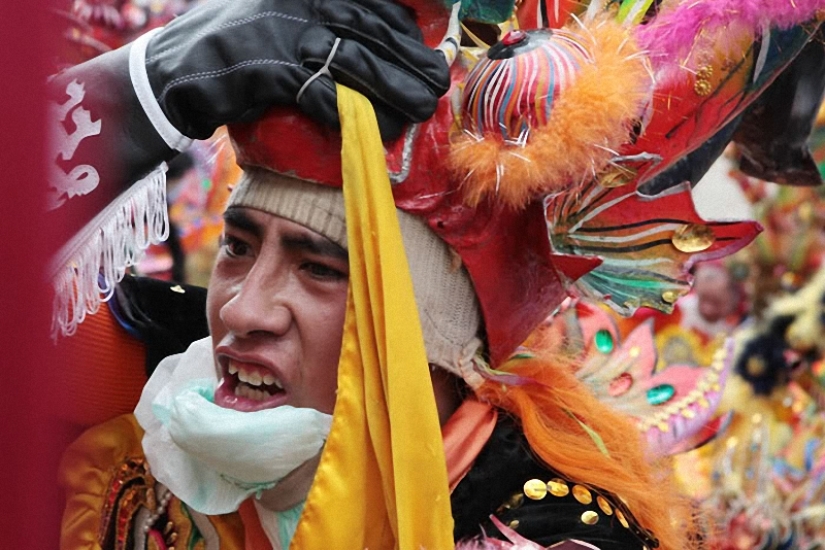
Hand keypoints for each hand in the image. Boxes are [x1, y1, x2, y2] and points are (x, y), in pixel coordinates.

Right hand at [143, 0, 450, 140]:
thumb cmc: (234, 45)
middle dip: (408, 59)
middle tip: (436, 84)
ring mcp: (283, 33)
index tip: (425, 48)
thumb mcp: (279, 13)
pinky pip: (325, 95)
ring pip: (355, 62)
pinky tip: (380, 128)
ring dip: (393, 88)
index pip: (369, 0)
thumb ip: (322, 17)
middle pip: (369, 29)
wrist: (174, 71)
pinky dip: (356, 114)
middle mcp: (297, 0)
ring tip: (420, 108)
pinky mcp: (270, 70)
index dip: (403, 26)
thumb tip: (380, 36)